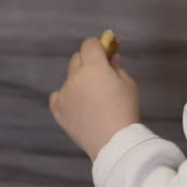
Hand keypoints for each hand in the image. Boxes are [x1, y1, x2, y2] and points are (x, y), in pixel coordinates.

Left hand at [50, 37, 139, 161]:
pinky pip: (57, 96)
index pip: (90, 44)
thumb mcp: (129, 85)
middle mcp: (75, 77)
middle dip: (88, 61)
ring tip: (92, 98)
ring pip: (69, 79)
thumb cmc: (126, 110)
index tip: (106, 53)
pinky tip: (77, 105)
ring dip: (78, 81)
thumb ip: (118, 67)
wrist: (114, 142)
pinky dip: (65, 97)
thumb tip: (113, 57)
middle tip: (101, 75)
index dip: (98, 46)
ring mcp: (64, 94)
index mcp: (94, 67)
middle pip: (77, 58)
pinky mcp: (58, 110)